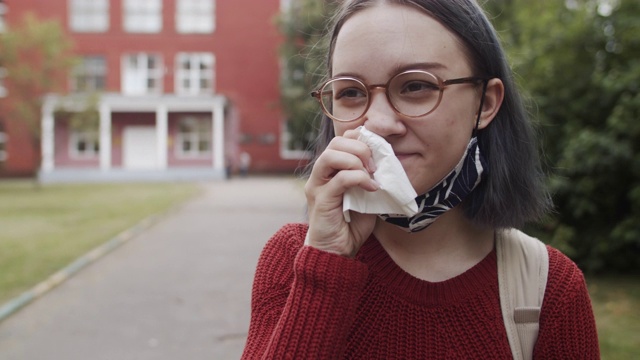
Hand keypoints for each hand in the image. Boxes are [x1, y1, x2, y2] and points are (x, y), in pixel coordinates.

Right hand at [304, 129, 378, 256]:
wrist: (336, 252)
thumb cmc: (350, 225)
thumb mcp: (365, 195)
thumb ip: (370, 178)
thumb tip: (386, 163)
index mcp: (330, 170)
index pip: (341, 140)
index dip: (360, 139)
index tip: (378, 152)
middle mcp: (320, 174)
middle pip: (335, 142)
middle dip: (360, 148)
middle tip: (375, 165)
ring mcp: (317, 186)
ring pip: (331, 155)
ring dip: (356, 160)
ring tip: (371, 174)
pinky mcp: (321, 200)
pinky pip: (340, 179)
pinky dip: (359, 179)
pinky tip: (372, 188)